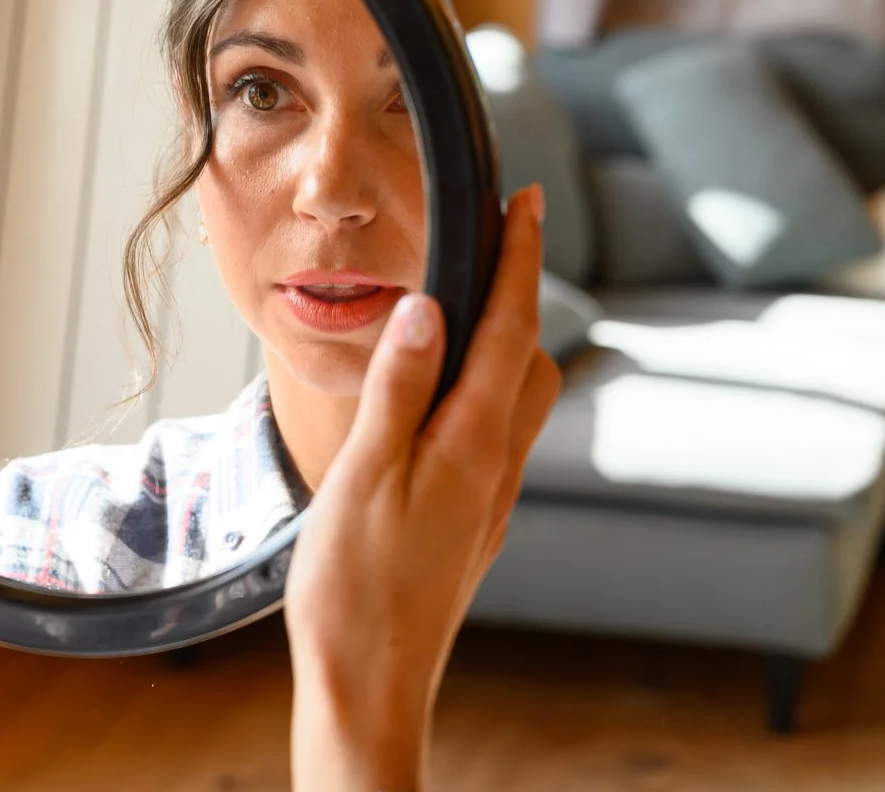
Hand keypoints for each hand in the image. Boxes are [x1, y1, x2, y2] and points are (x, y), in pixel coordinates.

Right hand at [285, 186, 559, 791]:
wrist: (368, 682)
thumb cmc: (353, 588)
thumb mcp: (362, 474)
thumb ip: (398, 387)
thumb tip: (430, 308)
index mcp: (470, 444)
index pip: (510, 328)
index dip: (522, 258)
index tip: (528, 201)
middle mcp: (494, 466)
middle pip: (531, 358)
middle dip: (523, 293)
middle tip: (499, 241)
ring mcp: (488, 498)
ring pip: (521, 400)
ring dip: (507, 343)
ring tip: (470, 307)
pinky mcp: (472, 522)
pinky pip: (498, 434)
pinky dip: (485, 389)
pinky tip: (444, 396)